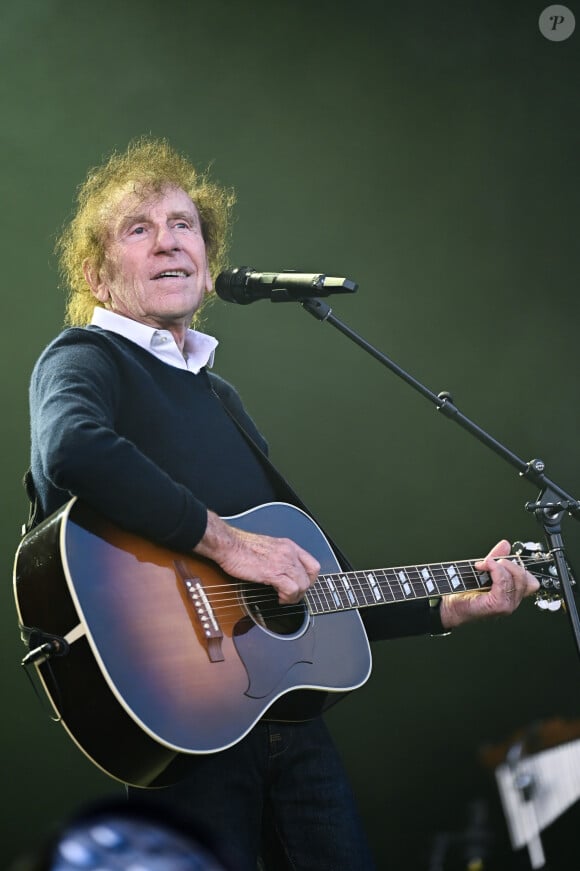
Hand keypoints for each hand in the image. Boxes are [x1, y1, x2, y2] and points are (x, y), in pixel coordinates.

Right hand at [193, 510, 320, 603]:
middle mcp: (289, 552)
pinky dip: (287, 597)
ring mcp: (283, 562)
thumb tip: (282, 573)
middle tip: (291, 595)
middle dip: (303, 590)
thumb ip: (278, 558)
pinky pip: (291, 589)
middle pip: (310, 576)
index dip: (309, 579)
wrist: (228, 545)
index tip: (300, 586)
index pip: (312, 564)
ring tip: (284, 598)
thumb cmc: (240, 546)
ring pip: (303, 584)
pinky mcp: (273, 572)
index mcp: (288, 546)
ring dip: (295, 596)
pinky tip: (279, 598)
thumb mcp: (267, 547)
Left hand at [439, 539, 539, 629]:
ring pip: (516, 578)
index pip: (530, 580)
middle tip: (492, 561)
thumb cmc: (465, 591)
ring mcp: (507, 604)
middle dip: (509, 563)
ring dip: (499, 565)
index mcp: (512, 593)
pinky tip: (483, 567)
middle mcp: (512, 600)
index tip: (501, 560)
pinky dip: (494, 570)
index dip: (519, 566)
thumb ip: (496, 557)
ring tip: (485, 564)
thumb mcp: (484, 570)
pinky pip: (504, 582)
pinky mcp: (499, 605)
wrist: (451, 605)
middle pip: (525, 577)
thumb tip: (505, 544)